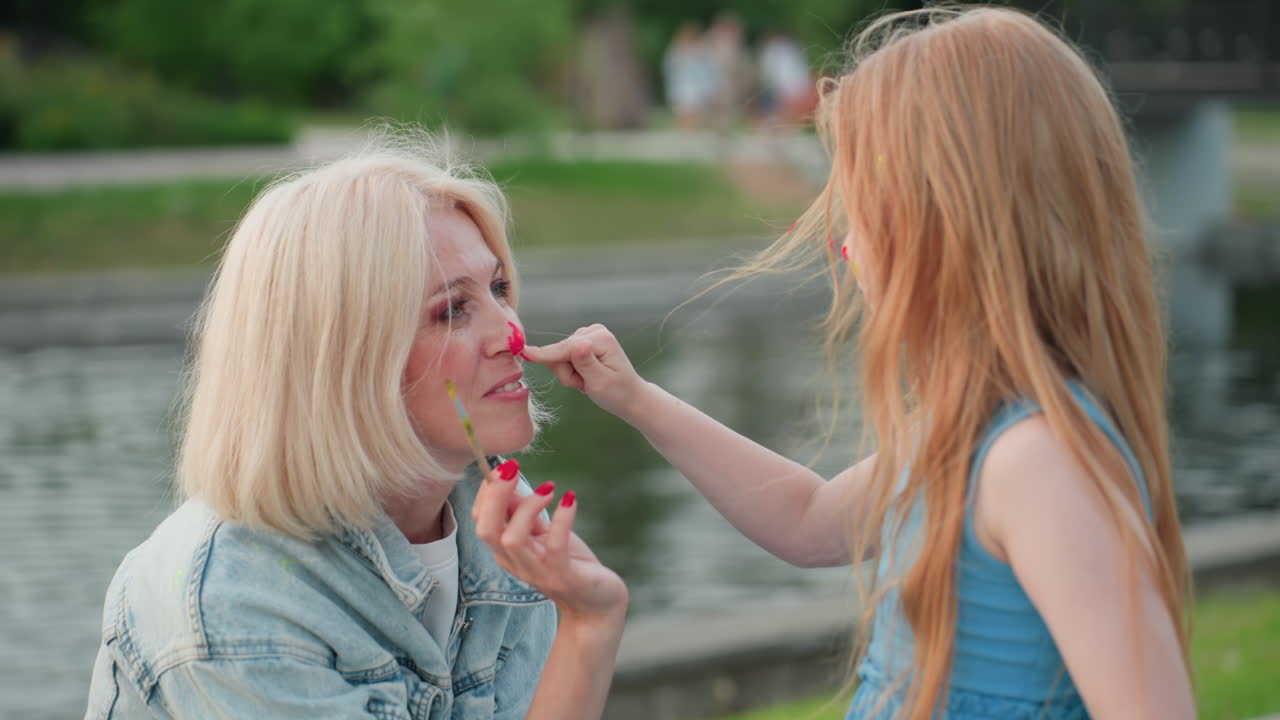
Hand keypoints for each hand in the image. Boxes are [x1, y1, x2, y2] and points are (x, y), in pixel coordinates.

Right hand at [473, 463, 627, 622]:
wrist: (596, 603)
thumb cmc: (570, 562)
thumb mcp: (542, 533)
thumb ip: (522, 512)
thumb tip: (506, 481)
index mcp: (505, 551)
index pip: (481, 519)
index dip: (488, 491)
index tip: (507, 467)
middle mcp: (514, 562)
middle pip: (487, 529)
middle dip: (496, 494)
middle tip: (513, 468)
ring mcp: (537, 572)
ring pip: (512, 538)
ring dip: (528, 506)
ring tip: (550, 489)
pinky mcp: (562, 576)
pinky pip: (554, 545)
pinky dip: (561, 518)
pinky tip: (570, 499)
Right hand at [522, 324, 643, 418]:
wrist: (629, 396)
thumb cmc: (617, 393)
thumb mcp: (600, 382)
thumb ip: (585, 363)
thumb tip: (577, 343)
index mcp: (601, 338)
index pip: (566, 348)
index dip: (546, 355)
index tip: (525, 353)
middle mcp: (594, 331)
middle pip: (560, 352)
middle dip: (567, 373)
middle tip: (584, 385)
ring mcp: (587, 335)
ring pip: (560, 355)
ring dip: (569, 374)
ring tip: (587, 382)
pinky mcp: (582, 342)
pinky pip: (563, 356)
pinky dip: (570, 371)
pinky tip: (584, 377)